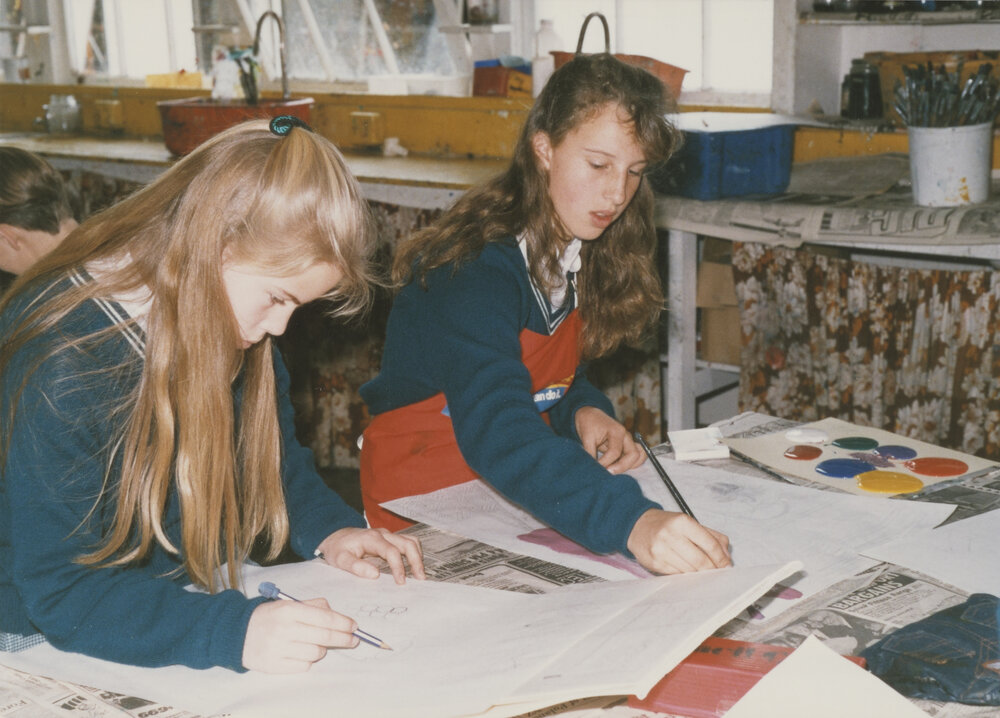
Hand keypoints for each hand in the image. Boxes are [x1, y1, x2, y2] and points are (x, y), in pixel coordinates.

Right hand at [242, 597, 357, 672]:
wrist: (237, 633)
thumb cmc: (269, 616)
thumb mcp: (289, 603)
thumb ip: (314, 606)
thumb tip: (338, 615)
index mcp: (289, 610)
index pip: (325, 618)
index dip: (343, 623)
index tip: (354, 626)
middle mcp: (284, 629)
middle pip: (324, 636)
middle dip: (344, 638)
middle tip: (353, 640)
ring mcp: (279, 649)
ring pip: (316, 653)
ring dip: (323, 649)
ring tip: (318, 644)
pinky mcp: (274, 665)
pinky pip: (304, 666)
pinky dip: (308, 660)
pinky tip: (303, 653)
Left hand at [316, 527, 425, 583]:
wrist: (336, 536)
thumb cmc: (338, 549)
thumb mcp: (340, 559)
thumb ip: (355, 567)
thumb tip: (375, 574)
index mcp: (371, 539)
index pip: (391, 551)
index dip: (399, 567)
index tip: (401, 582)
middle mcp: (383, 534)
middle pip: (407, 543)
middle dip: (416, 561)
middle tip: (420, 578)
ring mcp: (387, 535)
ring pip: (410, 541)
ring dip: (418, 556)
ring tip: (420, 573)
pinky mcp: (390, 539)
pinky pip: (407, 542)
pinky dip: (414, 553)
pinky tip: (414, 566)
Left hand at [574, 407, 643, 473]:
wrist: (591, 416)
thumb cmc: (589, 424)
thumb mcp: (586, 437)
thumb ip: (590, 452)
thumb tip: (592, 468)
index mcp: (617, 431)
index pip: (615, 452)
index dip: (605, 463)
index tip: (595, 468)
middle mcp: (626, 436)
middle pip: (633, 454)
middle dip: (621, 467)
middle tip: (608, 473)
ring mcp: (628, 441)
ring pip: (639, 456)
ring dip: (629, 466)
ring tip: (614, 470)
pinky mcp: (628, 446)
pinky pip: (638, 456)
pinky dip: (632, 464)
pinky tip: (619, 468)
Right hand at [627, 508, 731, 574]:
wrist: (636, 525)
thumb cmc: (666, 525)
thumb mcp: (689, 522)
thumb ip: (711, 536)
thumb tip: (726, 556)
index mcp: (682, 522)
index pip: (709, 544)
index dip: (721, 558)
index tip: (726, 565)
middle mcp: (671, 535)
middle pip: (701, 561)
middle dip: (712, 569)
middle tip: (718, 572)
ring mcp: (661, 550)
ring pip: (690, 570)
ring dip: (700, 573)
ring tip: (702, 570)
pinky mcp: (654, 563)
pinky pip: (677, 574)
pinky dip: (686, 574)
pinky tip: (687, 569)